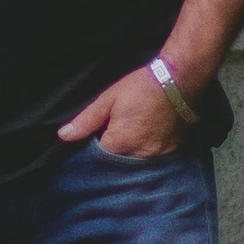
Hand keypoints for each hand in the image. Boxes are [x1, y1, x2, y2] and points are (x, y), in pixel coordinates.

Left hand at [58, 65, 192, 161]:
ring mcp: (158, 156)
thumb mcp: (109, 99)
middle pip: (118, 164)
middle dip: (114, 154)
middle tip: (120, 132)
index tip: (100, 135)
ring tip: (134, 135)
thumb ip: (86, 121)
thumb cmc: (142, 86)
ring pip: (136, 163)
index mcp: (120, 143)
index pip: (98, 158)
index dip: (96, 148)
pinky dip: (148, 152)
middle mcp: (139, 155)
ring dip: (131, 155)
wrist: (179, 79)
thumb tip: (64, 136)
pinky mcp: (172, 152)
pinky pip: (154, 160)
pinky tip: (149, 138)